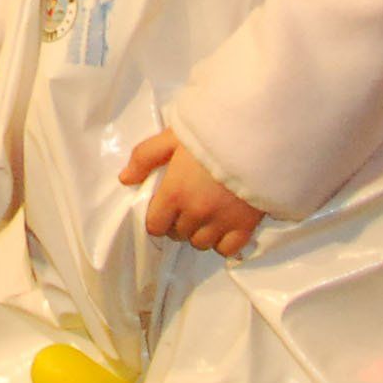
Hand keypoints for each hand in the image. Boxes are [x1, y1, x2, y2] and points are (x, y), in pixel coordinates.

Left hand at [121, 129, 263, 256]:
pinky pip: (226, 250)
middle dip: (178, 222)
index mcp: (174, 193)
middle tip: (187, 205)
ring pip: (201, 244)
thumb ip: (145, 157)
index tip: (165, 207)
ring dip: (199, 232)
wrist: (257, 136)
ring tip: (205, 214)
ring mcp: (221, 222)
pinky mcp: (245, 226)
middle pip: (178, 234)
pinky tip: (223, 227)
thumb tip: (125, 179)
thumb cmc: (212, 133)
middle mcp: (195, 213)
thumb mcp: (172, 136)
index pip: (155, 226)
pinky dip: (222, 243)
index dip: (157, 218)